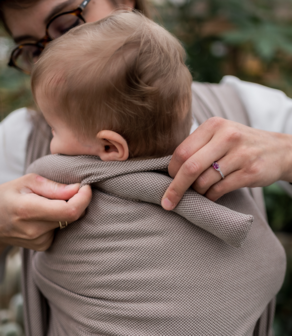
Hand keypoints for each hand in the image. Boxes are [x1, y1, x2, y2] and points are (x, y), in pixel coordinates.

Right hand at [0, 174, 91, 250]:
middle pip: (72, 217)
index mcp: (28, 210)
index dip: (83, 198)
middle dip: (79, 201)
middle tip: (72, 190)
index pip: (69, 210)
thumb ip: (53, 186)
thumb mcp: (27, 182)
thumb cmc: (8, 196)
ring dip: (69, 210)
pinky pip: (63, 229)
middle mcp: (35, 230)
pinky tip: (49, 214)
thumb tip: (77, 189)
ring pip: (69, 223)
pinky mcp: (43, 246)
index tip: (86, 186)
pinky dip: (62, 219)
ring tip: (53, 201)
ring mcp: (39, 241)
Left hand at [162, 117, 291, 209]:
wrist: (278, 150)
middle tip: (168, 201)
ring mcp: (240, 154)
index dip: (171, 170)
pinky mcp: (250, 172)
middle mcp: (227, 136)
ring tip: (199, 192)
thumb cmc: (239, 145)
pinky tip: (210, 196)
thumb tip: (171, 170)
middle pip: (190, 167)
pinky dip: (210, 197)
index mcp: (214, 125)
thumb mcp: (220, 135)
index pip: (182, 151)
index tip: (168, 180)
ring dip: (197, 192)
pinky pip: (219, 190)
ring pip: (204, 181)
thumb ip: (198, 146)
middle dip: (175, 188)